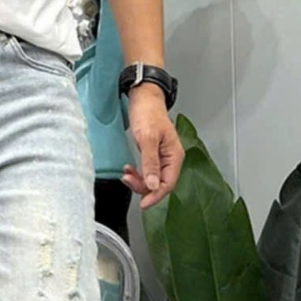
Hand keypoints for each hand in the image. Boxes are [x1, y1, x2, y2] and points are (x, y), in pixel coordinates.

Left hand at [121, 85, 184, 209]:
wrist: (143, 97)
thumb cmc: (148, 112)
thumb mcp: (148, 138)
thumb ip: (150, 163)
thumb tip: (153, 185)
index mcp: (174, 156)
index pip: (168, 184)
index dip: (155, 196)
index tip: (143, 203)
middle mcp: (170, 159)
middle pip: (159, 185)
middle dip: (143, 187)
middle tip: (128, 180)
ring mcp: (161, 158)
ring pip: (151, 180)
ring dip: (137, 181)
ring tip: (126, 173)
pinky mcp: (152, 156)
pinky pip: (145, 172)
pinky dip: (136, 174)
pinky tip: (127, 169)